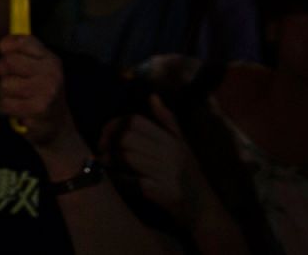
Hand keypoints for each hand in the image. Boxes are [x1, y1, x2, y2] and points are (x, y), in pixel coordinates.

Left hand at [0, 35, 81, 155]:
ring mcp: (46, 91)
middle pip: (7, 62)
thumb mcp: (38, 71)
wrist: (58, 130)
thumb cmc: (41, 96)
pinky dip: (6, 110)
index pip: (22, 41)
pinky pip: (5, 104)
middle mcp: (51, 72)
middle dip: (4, 76)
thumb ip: (22, 55)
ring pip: (4, 85)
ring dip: (5, 96)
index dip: (7, 48)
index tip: (9, 59)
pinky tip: (18, 112)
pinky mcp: (38, 109)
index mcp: (50, 59)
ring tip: (18, 101)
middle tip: (15, 87)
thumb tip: (2, 43)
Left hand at [112, 95, 217, 227]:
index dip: (115, 124)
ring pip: (126, 157)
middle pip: (127, 138)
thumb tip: (152, 96)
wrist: (205, 210)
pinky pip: (131, 181)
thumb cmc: (190, 176)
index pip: (136, 121)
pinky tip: (113, 179)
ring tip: (105, 163)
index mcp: (172, 140)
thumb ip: (168, 121)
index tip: (105, 134)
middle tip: (102, 149)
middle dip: (109, 143)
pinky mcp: (161, 192)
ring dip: (110, 160)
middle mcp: (170, 154)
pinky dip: (117, 179)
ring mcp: (167, 173)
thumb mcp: (183, 146)